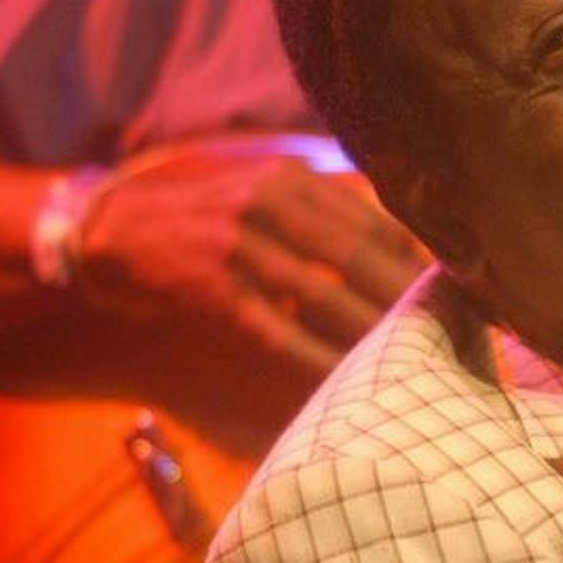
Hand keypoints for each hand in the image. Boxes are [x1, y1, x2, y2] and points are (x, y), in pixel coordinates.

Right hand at [78, 143, 428, 375]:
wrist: (104, 231)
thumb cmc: (197, 219)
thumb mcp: (257, 192)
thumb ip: (320, 211)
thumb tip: (398, 247)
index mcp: (288, 179)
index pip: (375, 220)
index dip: (419, 260)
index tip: (458, 293)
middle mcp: (268, 204)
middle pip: (362, 256)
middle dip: (412, 298)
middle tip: (456, 333)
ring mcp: (239, 247)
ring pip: (327, 297)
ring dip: (374, 334)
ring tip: (417, 363)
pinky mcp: (213, 291)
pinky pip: (279, 333)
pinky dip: (318, 360)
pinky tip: (350, 383)